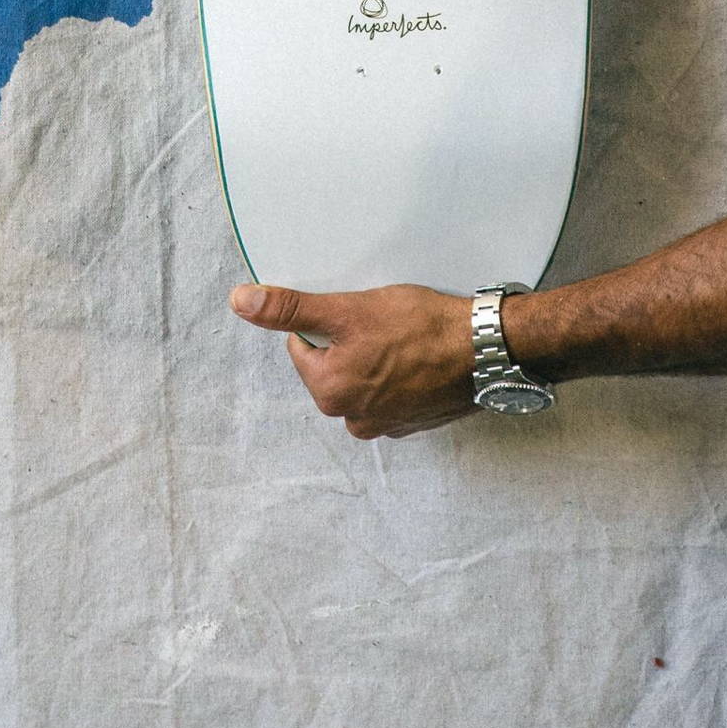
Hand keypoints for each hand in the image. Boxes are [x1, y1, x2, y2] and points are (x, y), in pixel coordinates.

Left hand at [229, 281, 474, 437]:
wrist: (485, 349)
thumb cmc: (420, 328)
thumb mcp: (348, 309)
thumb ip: (291, 309)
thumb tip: (241, 302)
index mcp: (329, 393)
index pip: (304, 346)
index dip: (328, 322)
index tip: (358, 314)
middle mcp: (353, 419)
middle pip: (333, 366)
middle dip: (352, 342)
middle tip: (383, 324)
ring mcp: (386, 425)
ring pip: (363, 379)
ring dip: (376, 360)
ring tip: (404, 341)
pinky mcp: (414, 422)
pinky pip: (392, 393)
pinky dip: (400, 376)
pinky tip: (419, 358)